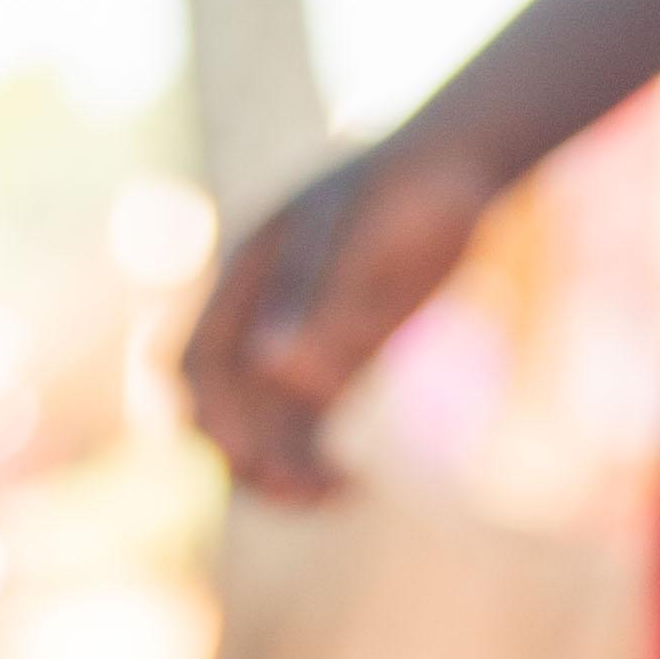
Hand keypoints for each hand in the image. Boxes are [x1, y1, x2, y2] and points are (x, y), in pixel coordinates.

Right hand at [184, 129, 500, 501]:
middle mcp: (258, 312)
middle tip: (302, 491)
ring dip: (280, 475)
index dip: (212, 415)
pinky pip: (301, 435)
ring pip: (258, 431)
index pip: (197, 362)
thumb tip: (275, 367)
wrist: (462, 163)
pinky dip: (314, 468)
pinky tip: (352, 486)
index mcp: (248, 273)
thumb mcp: (368, 234)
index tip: (254, 458)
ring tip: (333, 494)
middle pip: (218, 409)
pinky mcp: (330, 366)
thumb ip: (322, 299)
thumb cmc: (415, 185)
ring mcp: (292, 341)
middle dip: (245, 458)